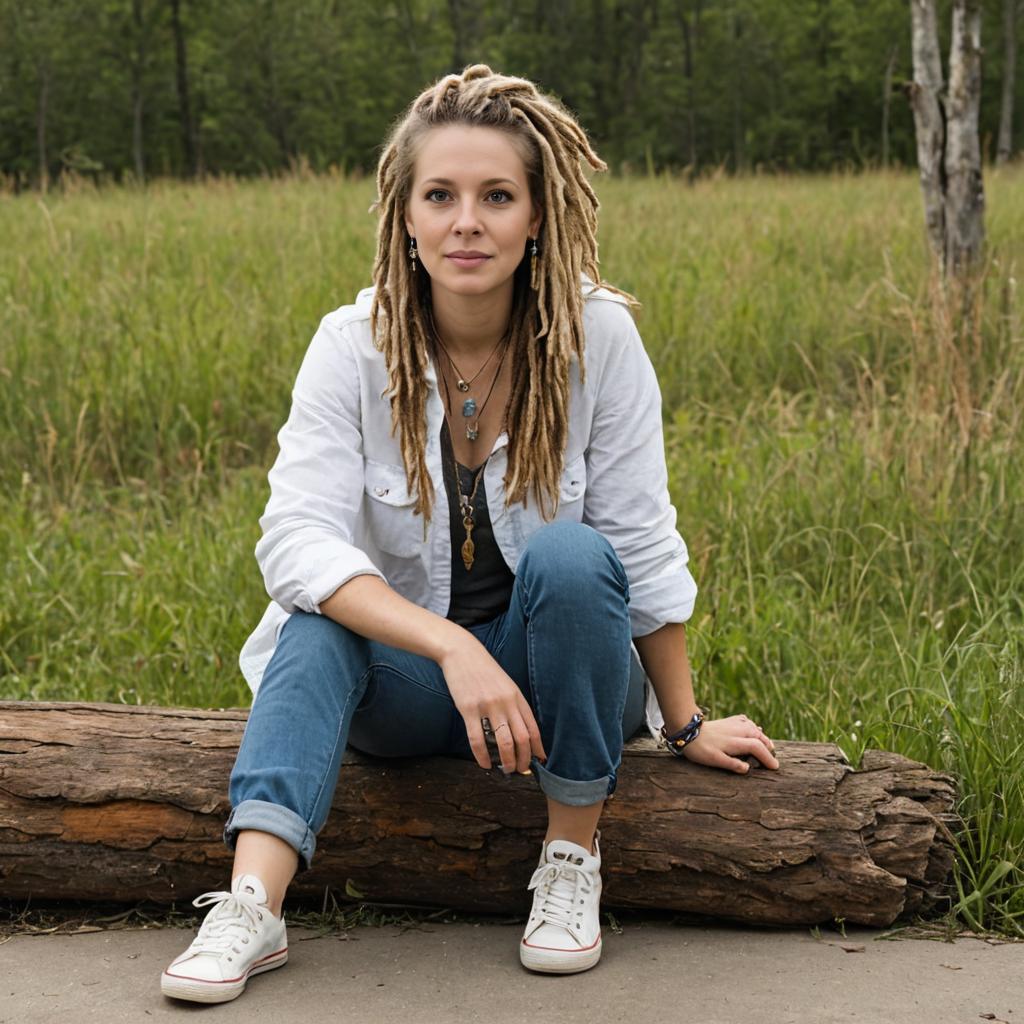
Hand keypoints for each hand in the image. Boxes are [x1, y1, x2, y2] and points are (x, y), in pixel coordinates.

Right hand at [438, 633, 546, 773]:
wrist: (462, 652)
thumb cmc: (483, 670)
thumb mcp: (505, 685)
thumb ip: (513, 705)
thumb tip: (520, 729)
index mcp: (517, 697)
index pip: (533, 728)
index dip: (537, 748)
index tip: (538, 761)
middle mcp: (506, 702)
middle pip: (522, 738)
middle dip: (523, 759)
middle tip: (519, 770)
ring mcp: (488, 705)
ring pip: (504, 741)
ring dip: (506, 761)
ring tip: (505, 770)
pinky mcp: (469, 709)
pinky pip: (477, 739)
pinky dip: (482, 756)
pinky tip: (483, 764)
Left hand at [678, 713, 778, 773]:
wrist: (688, 730)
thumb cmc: (700, 748)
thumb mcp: (715, 760)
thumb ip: (732, 764)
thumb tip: (748, 769)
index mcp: (736, 742)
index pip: (758, 748)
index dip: (768, 757)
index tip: (775, 767)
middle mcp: (738, 730)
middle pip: (760, 737)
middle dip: (768, 748)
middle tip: (773, 760)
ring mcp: (734, 724)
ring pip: (754, 728)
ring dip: (762, 737)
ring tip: (768, 746)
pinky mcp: (728, 720)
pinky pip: (746, 721)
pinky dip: (753, 726)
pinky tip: (754, 728)